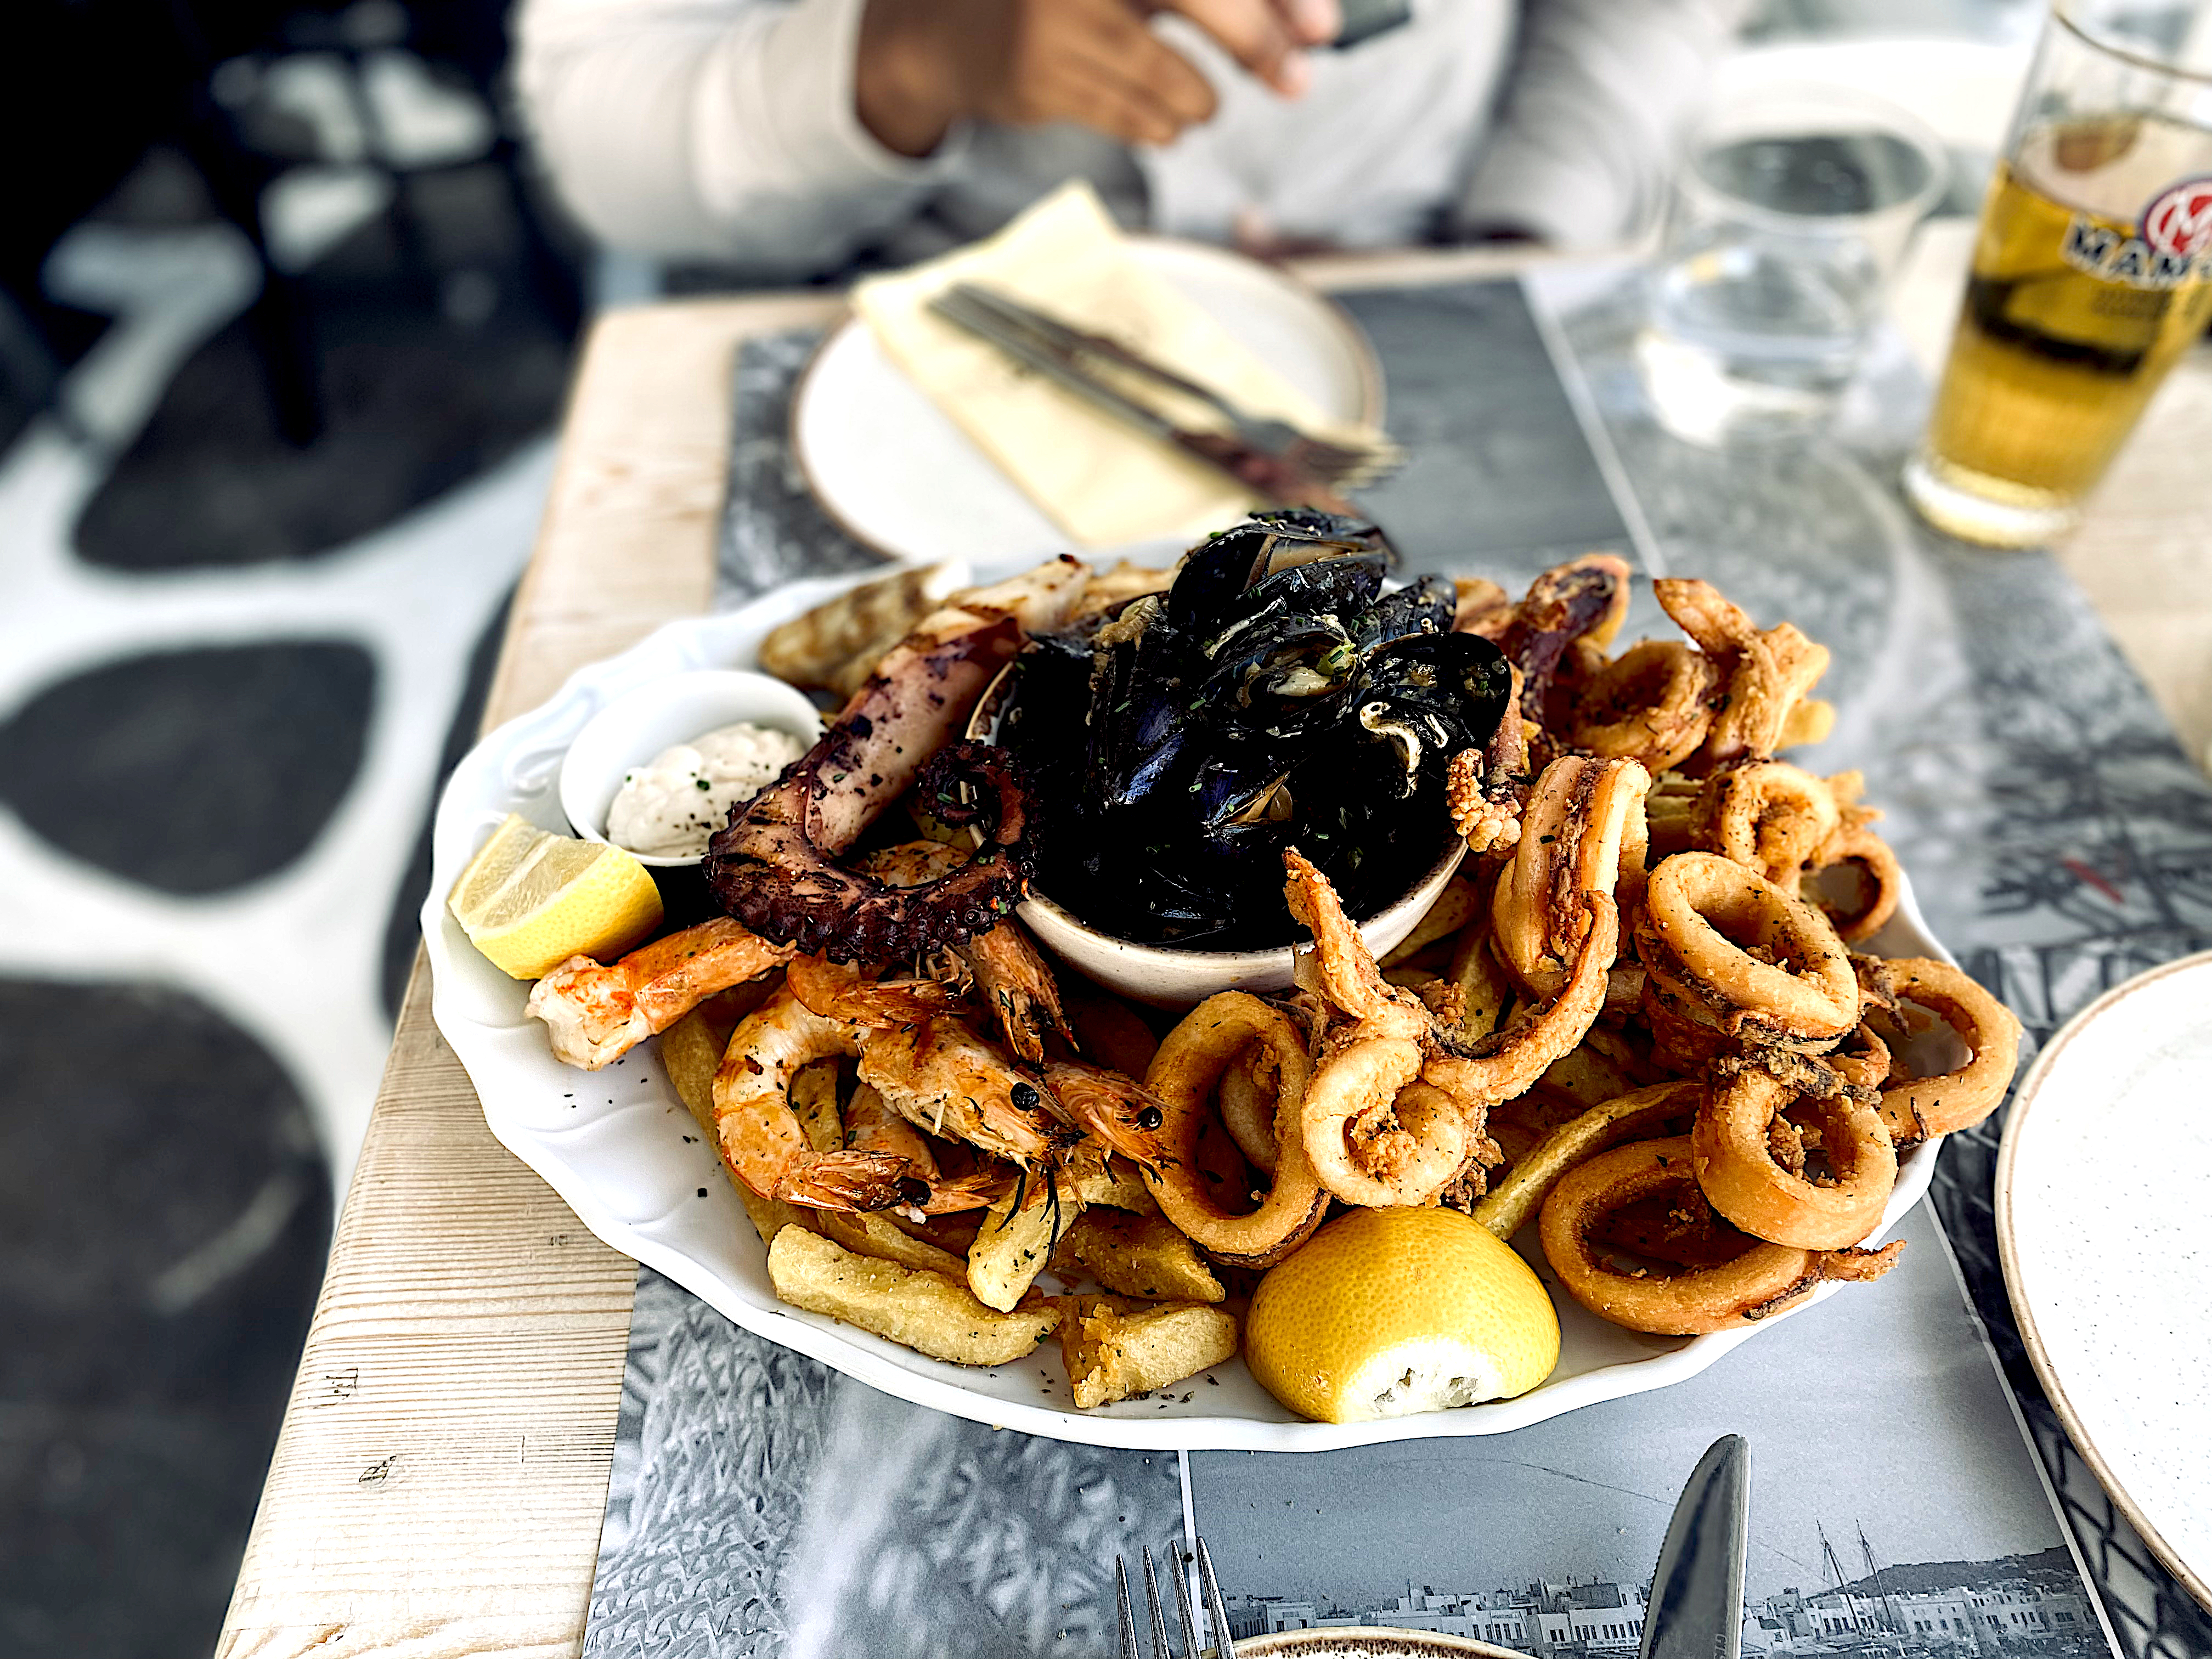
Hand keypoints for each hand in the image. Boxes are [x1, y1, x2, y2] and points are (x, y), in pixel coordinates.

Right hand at [856, 0, 1340, 157]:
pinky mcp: (1037, 79)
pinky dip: (1164, 126)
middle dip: (1257, 46)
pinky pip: (1136, 120)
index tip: (1322, 29)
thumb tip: (1306, 29)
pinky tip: (1159, 116)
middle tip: (1294, 80)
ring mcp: (1053, 20)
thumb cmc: (1070, 1)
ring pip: (1171, 76)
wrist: (953, 34)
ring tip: (1197, 99)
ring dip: (1202, 101)